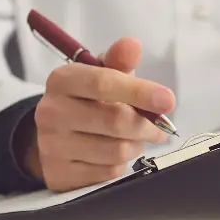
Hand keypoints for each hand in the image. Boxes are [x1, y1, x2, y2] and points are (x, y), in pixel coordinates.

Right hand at [21, 38, 174, 191]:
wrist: (55, 138)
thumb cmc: (86, 101)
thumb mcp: (101, 76)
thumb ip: (118, 62)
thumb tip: (132, 45)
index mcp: (62, 80)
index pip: (103, 83)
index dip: (139, 92)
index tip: (167, 100)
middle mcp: (51, 112)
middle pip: (115, 121)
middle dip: (146, 126)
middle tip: (159, 127)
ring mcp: (52, 146)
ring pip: (116, 151)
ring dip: (135, 146)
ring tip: (133, 139)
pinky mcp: (59, 174)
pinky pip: (108, 173)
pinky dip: (120, 164)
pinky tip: (114, 155)